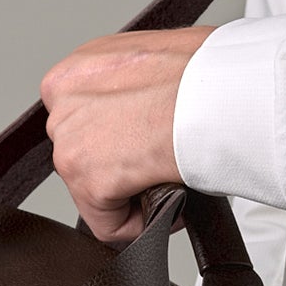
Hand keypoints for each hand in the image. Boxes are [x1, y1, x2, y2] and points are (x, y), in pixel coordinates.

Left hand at [39, 28, 215, 244]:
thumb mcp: (157, 59)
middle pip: (87, 155)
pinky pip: (111, 225)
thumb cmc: (208, 72)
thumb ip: (134, 83)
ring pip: (96, 191)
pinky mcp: (87, 184)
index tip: (147, 140)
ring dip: (135, 192)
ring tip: (170, 176)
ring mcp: (70, 145)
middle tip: (161, 161)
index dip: (120, 138)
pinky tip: (170, 195)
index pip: (84, 118)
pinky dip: (144, 222)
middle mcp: (63, 102)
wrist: (221, 94)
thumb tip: (147, 105)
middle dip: (123, 165)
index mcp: (78, 68)